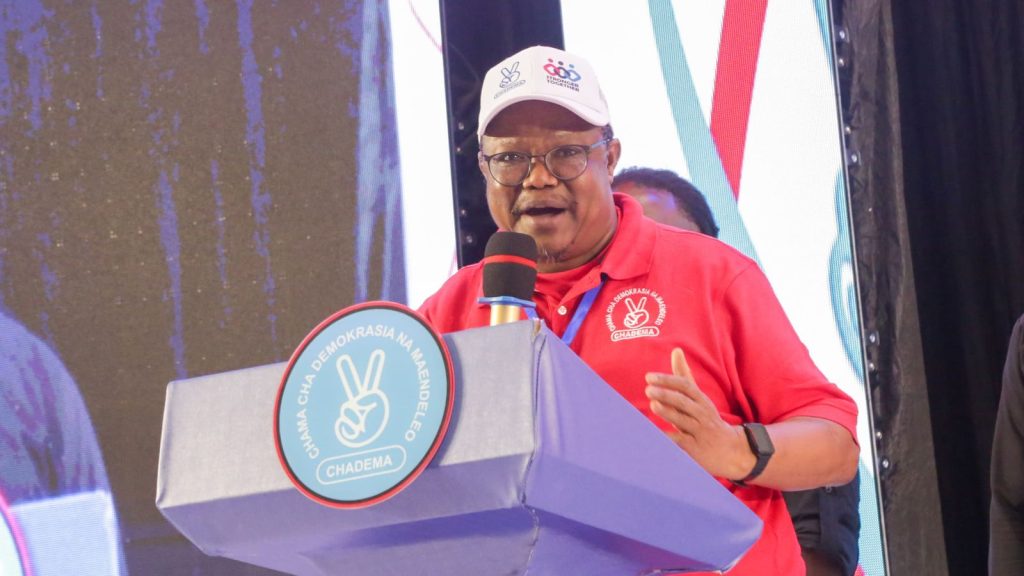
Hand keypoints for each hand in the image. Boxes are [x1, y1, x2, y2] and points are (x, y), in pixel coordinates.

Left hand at [645, 348, 752, 480]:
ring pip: (684, 420)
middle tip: (648, 390)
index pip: (685, 386)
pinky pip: (682, 442)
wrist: (732, 450)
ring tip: (654, 405)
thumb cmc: (706, 418)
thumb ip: (684, 375)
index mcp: (701, 400)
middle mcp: (702, 414)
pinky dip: (669, 438)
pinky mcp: (697, 449)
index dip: (668, 380)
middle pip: (684, 402)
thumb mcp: (698, 397)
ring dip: (668, 412)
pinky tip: (655, 434)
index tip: (649, 377)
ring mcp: (700, 431)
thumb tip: (676, 350)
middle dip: (666, 395)